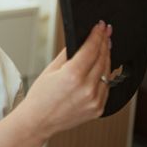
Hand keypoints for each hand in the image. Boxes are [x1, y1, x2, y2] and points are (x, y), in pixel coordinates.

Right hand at [19, 20, 112, 139]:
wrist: (39, 120)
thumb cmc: (41, 96)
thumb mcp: (51, 69)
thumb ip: (68, 55)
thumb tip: (80, 42)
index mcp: (72, 75)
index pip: (91, 49)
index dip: (97, 35)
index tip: (100, 27)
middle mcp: (87, 88)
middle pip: (102, 59)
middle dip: (105, 43)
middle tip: (106, 32)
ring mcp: (95, 100)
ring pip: (107, 72)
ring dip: (107, 57)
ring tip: (105, 46)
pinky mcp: (98, 108)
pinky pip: (107, 87)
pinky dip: (106, 75)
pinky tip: (102, 67)